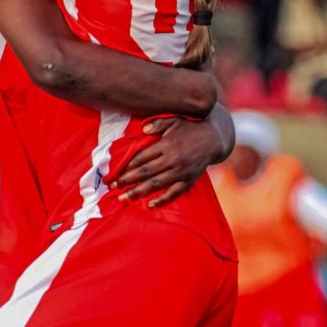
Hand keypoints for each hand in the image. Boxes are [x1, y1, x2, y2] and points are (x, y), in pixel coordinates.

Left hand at [111, 117, 225, 208]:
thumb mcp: (174, 120)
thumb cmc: (190, 127)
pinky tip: (150, 205)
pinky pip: (174, 193)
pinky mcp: (189, 180)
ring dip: (139, 192)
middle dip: (126, 180)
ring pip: (156, 184)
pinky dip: (163, 200)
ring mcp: (181, 171)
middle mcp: (173, 159)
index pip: (142, 158)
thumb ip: (158, 123)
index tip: (114, 173)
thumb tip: (143, 130)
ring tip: (124, 198)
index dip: (126, 166)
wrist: (214, 137)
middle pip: (145, 172)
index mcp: (167, 144)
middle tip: (112, 187)